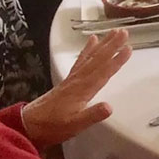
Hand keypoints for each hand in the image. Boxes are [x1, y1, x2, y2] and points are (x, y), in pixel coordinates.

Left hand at [22, 29, 131, 146]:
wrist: (30, 124)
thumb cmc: (53, 125)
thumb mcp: (75, 124)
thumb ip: (92, 115)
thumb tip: (109, 107)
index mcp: (82, 90)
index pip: (103, 72)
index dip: (117, 60)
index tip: (128, 49)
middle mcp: (78, 80)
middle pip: (98, 59)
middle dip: (112, 45)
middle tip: (124, 32)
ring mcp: (73, 78)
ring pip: (91, 57)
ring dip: (103, 44)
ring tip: (113, 32)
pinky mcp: (69, 80)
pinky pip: (81, 60)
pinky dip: (88, 50)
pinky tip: (92, 41)